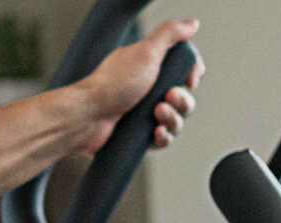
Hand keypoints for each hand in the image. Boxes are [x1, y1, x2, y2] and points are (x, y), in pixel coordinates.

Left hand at [73, 19, 204, 153]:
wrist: (88, 116)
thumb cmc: (114, 83)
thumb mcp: (146, 51)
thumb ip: (170, 34)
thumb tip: (192, 24)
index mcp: (151, 68)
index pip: (183, 71)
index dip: (191, 76)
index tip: (190, 80)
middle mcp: (148, 90)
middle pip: (184, 99)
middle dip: (182, 101)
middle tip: (168, 97)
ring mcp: (144, 114)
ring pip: (176, 121)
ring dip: (173, 119)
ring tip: (157, 115)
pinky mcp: (139, 135)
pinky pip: (164, 140)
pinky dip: (163, 137)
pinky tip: (155, 133)